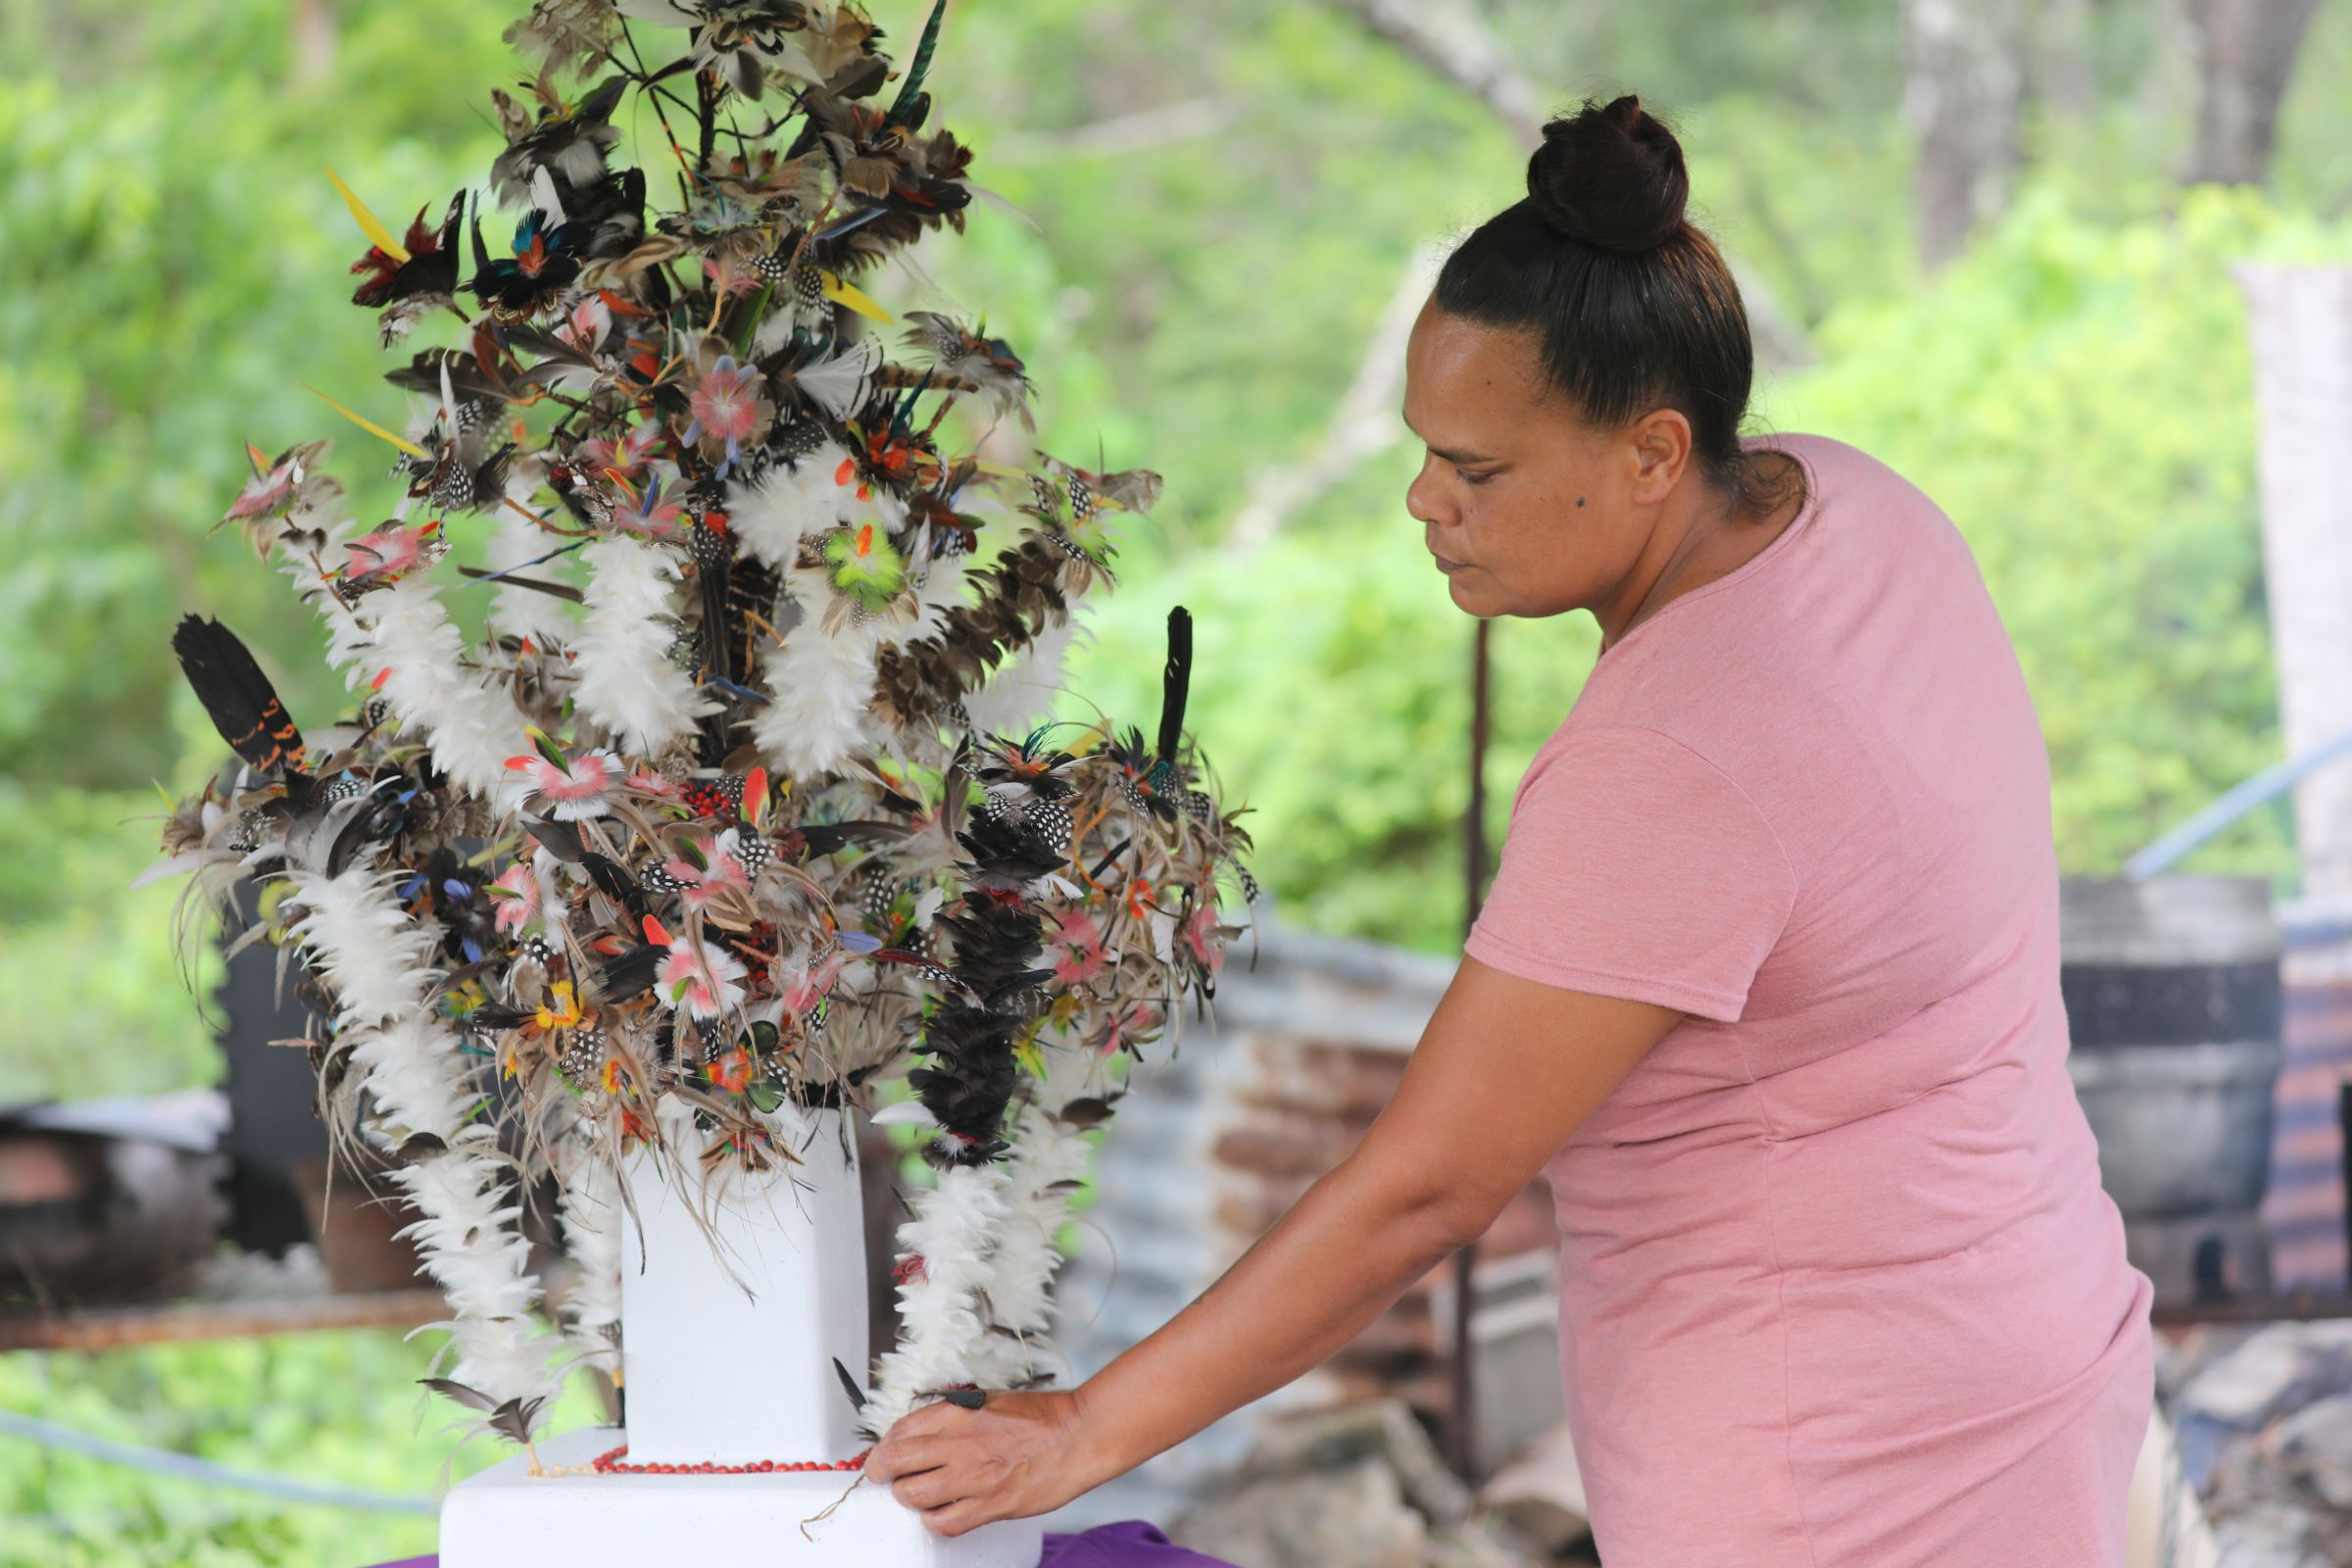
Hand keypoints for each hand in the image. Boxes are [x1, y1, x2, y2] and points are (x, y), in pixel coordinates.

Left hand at [862, 1388, 1100, 1535]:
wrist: (1079, 1435)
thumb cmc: (1041, 1416)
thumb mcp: (990, 1400)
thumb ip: (954, 1416)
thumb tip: (923, 1433)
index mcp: (957, 1412)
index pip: (898, 1431)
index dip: (884, 1446)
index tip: (885, 1455)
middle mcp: (959, 1442)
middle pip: (894, 1462)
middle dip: (882, 1472)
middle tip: (886, 1477)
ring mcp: (974, 1476)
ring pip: (913, 1496)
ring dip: (909, 1497)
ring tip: (918, 1495)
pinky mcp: (991, 1505)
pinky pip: (945, 1523)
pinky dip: (935, 1521)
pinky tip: (942, 1513)